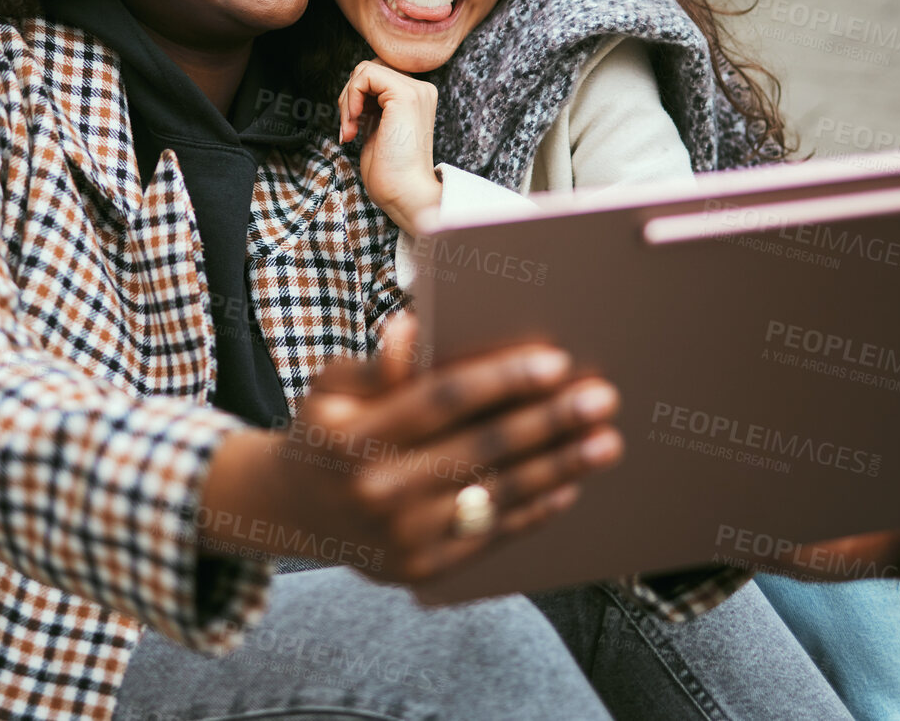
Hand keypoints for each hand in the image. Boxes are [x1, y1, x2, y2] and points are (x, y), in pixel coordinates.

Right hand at [199, 313, 623, 582]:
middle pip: (480, 448)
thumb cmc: (325, 432)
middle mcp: (376, 492)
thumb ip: (375, 364)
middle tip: (601, 397)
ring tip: (604, 442)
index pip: (440, 401)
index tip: (555, 361)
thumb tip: (411, 331)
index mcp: (351, 438)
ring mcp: (401, 537)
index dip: (500, 380)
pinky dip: (534, 509)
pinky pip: (490, 534)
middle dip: (548, 421)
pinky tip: (568, 484)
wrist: (295, 513)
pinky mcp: (422, 568)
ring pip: (496, 494)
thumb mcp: (331, 386)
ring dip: (558, 467)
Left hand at [338, 60, 441, 233]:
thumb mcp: (377, 129)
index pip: (375, 76)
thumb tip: (351, 89)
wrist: (404, 193)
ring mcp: (415, 90)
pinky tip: (353, 125)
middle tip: (349, 128)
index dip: (355, 97)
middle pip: (369, 69)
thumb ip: (371, 106)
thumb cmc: (389, 171)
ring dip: (347, 100)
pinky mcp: (405, 95)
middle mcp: (420, 90)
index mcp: (416, 97)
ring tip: (351, 129)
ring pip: (364, 70)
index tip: (352, 127)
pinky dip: (350, 98)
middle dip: (349, 96)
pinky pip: (364, 76)